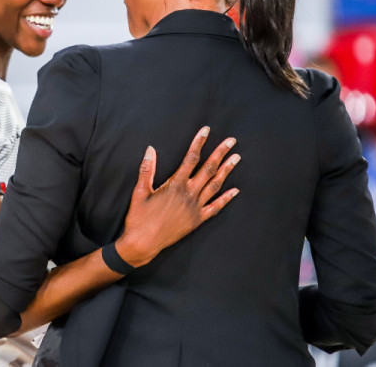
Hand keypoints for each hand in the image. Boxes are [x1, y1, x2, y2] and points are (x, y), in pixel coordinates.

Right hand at [115, 126, 240, 266]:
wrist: (143, 244)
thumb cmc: (139, 217)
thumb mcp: (139, 191)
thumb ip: (147, 169)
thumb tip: (150, 149)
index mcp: (175, 185)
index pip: (190, 158)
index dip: (199, 142)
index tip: (206, 131)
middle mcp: (188, 194)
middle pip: (208, 169)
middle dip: (220, 153)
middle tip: (231, 141)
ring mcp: (195, 208)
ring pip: (215, 185)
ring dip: (227, 170)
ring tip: (236, 158)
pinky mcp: (197, 220)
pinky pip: (215, 208)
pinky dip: (226, 199)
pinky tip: (235, 191)